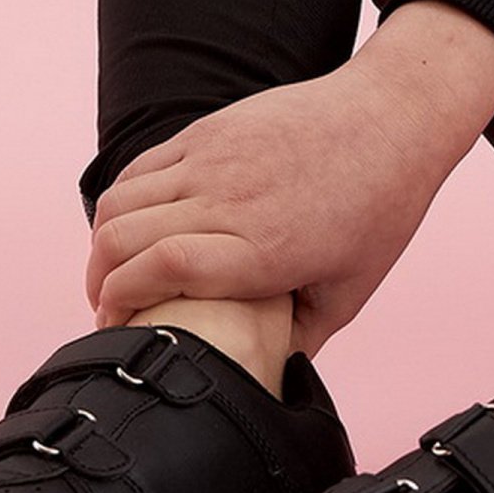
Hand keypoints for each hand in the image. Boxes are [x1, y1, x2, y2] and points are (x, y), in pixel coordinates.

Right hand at [84, 52, 460, 355]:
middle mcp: (231, 199)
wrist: (395, 116)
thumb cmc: (382, 206)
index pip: (159, 270)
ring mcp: (215, 157)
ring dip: (102, 244)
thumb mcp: (351, 290)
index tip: (119, 328)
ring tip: (113, 272)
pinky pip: (141, 167)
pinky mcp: (210, 130)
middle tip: (108, 310)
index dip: (119, 303)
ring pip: (120, 201)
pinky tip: (133, 227)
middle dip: (98, 284)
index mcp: (265, 247)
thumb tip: (263, 376)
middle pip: (122, 238)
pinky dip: (121, 202)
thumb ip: (300, 338)